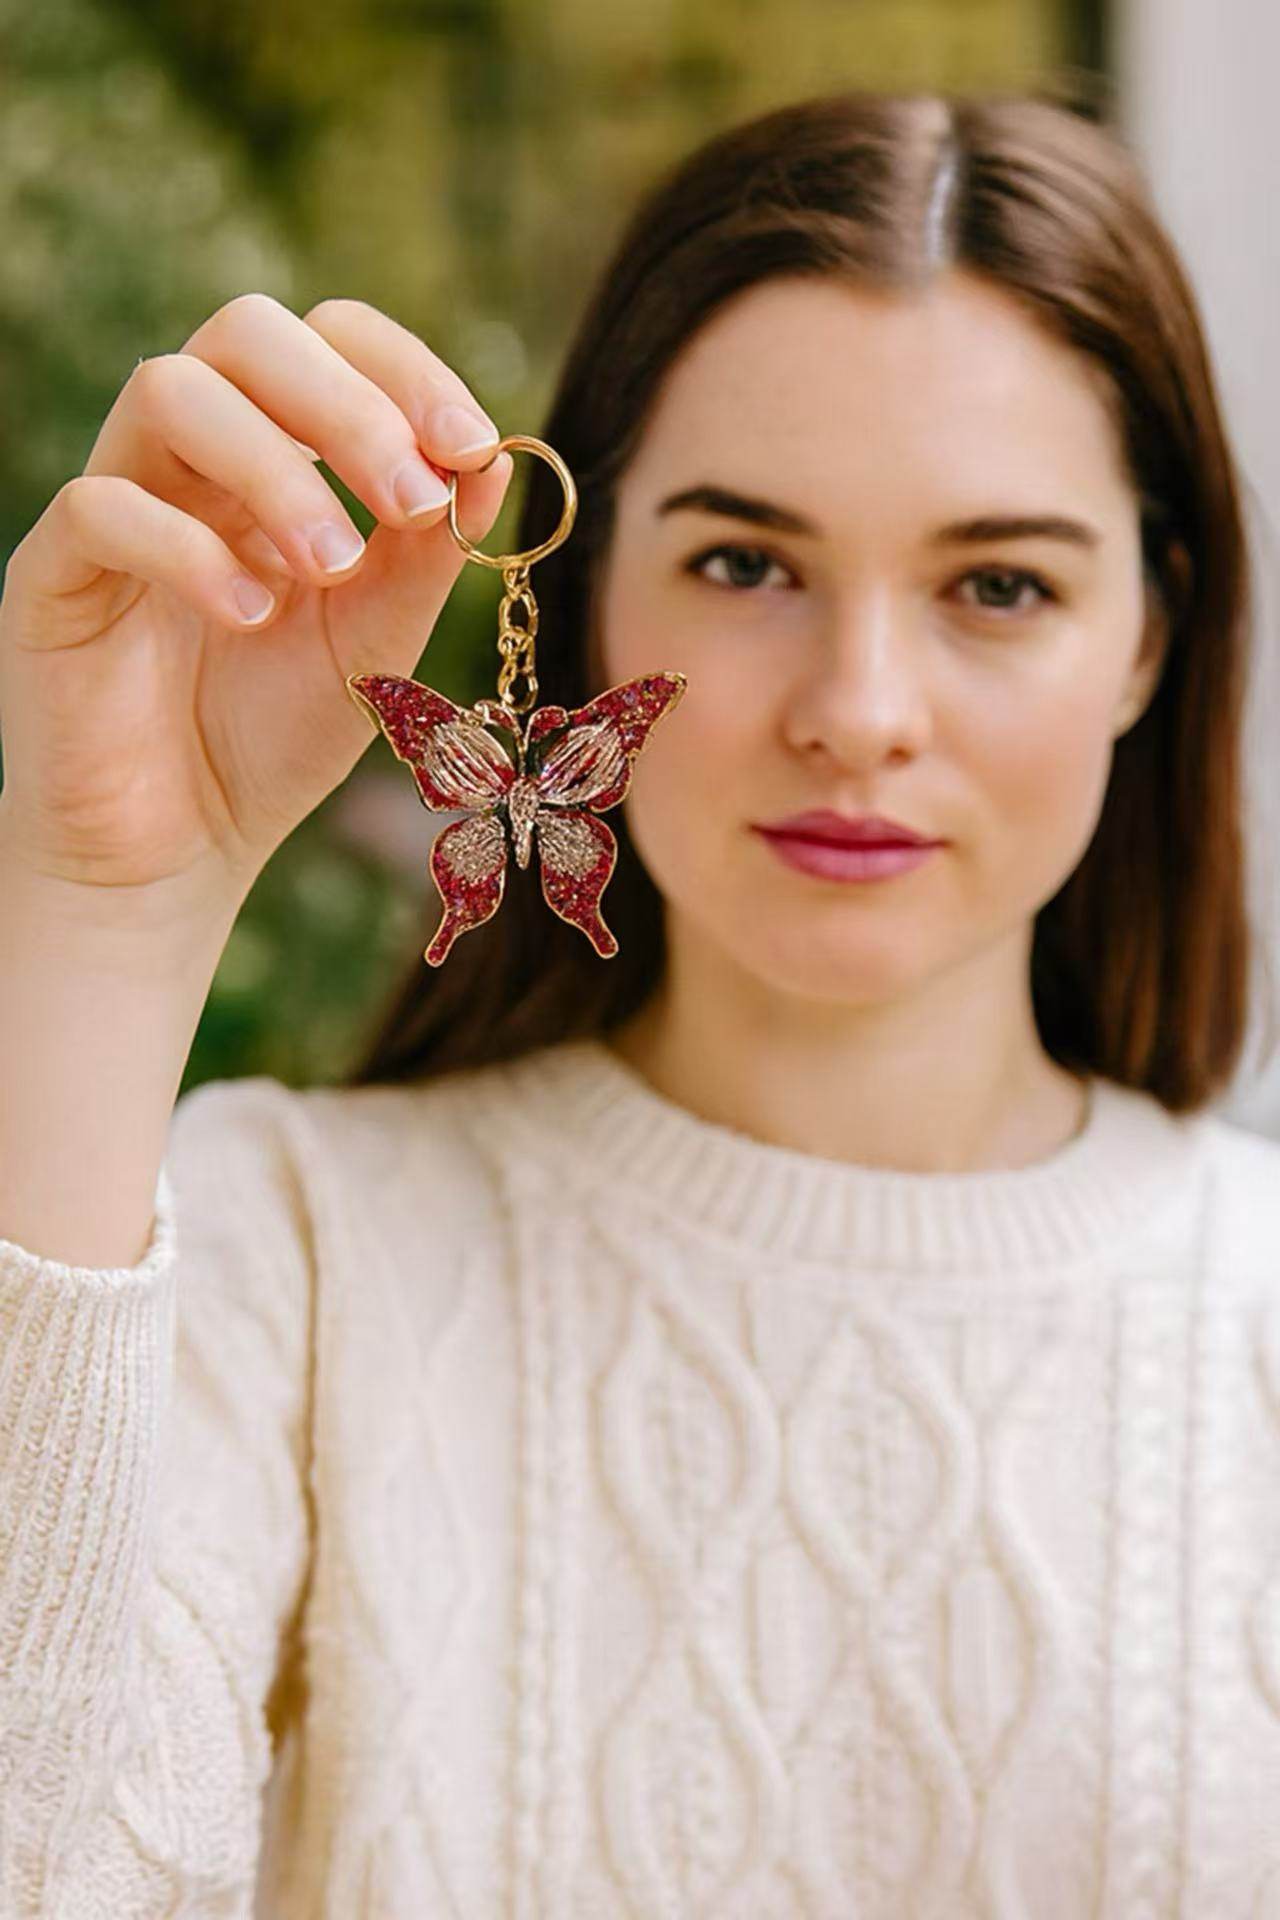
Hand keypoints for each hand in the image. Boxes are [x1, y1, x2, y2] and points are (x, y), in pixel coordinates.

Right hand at [0, 293, 512, 906]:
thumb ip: (426, 555)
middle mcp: (190, 460)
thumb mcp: (376, 643)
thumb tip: (493, 456)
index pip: (328, 339)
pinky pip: (101, 505)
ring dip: (274, 468)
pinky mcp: (54, 572)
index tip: (472, 447)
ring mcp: (117, 503)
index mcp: (273, 457)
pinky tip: (252, 616)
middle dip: (347, 405)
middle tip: (412, 503)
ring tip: (333, 568)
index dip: (405, 371)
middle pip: (245, 330)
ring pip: (169, 391)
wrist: (179, 852)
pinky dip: (190, 550)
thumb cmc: (274, 738)